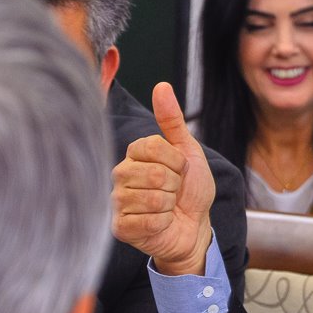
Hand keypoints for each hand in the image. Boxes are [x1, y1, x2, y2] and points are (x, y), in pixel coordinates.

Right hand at [111, 83, 213, 275]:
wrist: (195, 226)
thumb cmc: (190, 190)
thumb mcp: (188, 152)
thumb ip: (173, 121)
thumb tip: (162, 86)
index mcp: (135, 154)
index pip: (155, 147)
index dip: (177, 162)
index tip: (180, 171)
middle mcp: (120, 174)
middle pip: (156, 174)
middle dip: (175, 185)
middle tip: (174, 192)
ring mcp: (117, 201)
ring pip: (152, 197)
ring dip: (169, 205)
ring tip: (167, 207)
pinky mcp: (120, 226)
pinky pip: (147, 220)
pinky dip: (163, 222)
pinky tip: (160, 223)